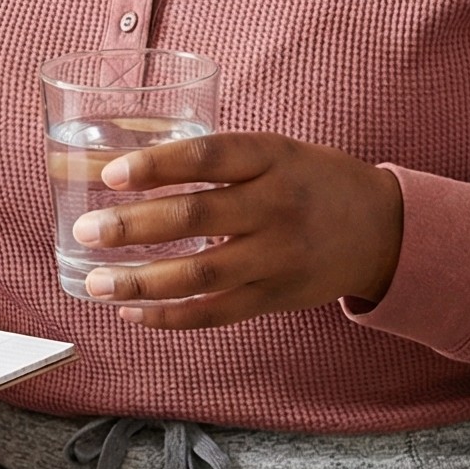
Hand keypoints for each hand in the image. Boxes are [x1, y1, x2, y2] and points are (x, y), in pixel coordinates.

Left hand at [72, 132, 403, 328]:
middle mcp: (276, 206)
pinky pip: (217, 313)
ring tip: (96, 282)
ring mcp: (278, 256)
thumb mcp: (275, 151)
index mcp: (272, 157)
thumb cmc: (311, 181)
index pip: (209, 156)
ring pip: (202, 275)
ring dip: (142, 281)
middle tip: (87, 231)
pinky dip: (171, 317)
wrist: (382, 229)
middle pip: (197, 217)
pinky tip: (132, 312)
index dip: (158, 165)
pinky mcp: (276, 297)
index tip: (112, 174)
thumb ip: (218, 159)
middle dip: (135, 227)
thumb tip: (129, 166)